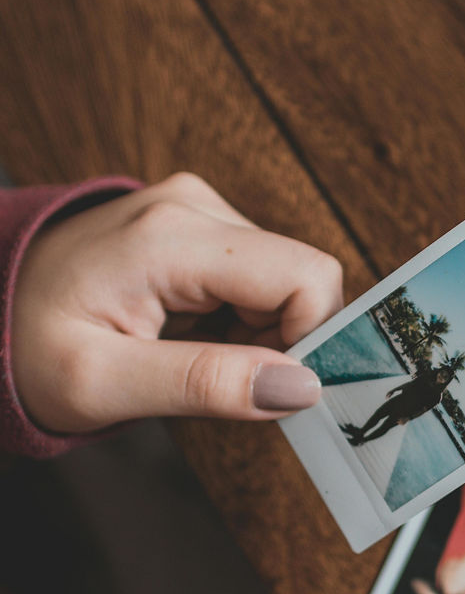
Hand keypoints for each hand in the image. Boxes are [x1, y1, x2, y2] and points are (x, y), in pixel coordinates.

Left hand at [11, 173, 342, 431]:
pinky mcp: (194, 220)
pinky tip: (184, 333)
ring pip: (283, 278)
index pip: (306, 276)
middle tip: (212, 377)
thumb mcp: (102, 385)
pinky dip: (237, 317)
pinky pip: (257, 274)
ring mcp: (193, 207)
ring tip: (183, 353)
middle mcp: (191, 205)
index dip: (308, 340)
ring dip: (256, 333)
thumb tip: (301, 388)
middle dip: (279, 341)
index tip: (265, 387)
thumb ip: (204, 383)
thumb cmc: (26, 350)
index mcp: (171, 238)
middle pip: (300, 277)